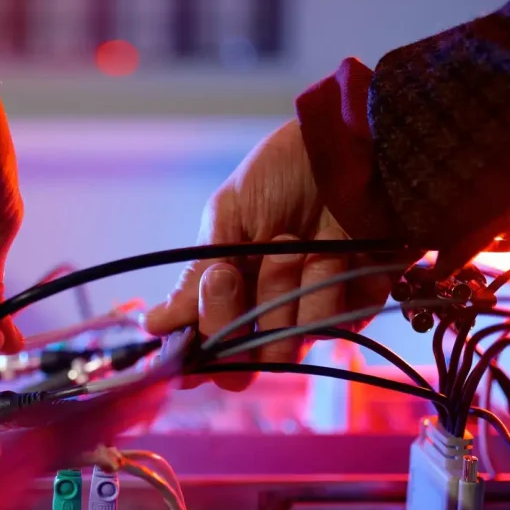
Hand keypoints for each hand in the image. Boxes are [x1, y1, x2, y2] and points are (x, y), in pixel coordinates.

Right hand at [145, 120, 391, 388]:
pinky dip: (327, 289)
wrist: (355, 145)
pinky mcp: (356, 308)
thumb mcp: (228, 215)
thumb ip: (196, 276)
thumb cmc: (284, 171)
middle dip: (230, 320)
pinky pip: (333, 328)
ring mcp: (309, 311)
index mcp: (226, 290)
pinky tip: (332, 252)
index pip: (202, 348)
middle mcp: (265, 310)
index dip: (191, 356)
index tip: (183, 343)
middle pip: (239, 364)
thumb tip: (152, 325)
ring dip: (280, 294)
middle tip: (230, 276)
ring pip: (283, 347)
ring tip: (289, 244)